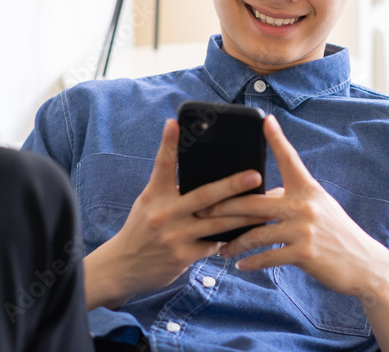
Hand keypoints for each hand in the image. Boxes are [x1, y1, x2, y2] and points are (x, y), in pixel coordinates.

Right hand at [84, 118, 271, 308]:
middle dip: (232, 185)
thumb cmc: (142, 228)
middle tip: (255, 176)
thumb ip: (171, 189)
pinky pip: (213, 245)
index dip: (168, 143)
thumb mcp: (149, 203)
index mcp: (155, 195)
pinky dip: (230, 239)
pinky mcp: (182, 256)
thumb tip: (200, 171)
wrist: (122, 266)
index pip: (162, 164)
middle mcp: (164, 213)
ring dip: (244, 216)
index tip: (175, 123)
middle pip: (203, 195)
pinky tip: (247, 235)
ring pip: (218, 223)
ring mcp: (174, 236)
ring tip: (265, 210)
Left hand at [200, 115, 388, 298]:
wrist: (362, 263)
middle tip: (202, 210)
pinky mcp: (304, 253)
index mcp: (308, 189)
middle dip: (224, 208)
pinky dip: (251, 261)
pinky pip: (268, 256)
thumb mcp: (319, 208)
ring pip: (256, 233)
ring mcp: (304, 229)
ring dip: (235, 243)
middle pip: (254, 202)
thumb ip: (292, 200)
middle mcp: (305, 205)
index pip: (290, 159)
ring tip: (221, 248)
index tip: (265, 120)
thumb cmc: (337, 233)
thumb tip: (263, 197)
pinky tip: (240, 264)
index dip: (277, 139)